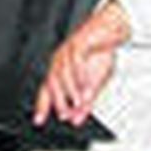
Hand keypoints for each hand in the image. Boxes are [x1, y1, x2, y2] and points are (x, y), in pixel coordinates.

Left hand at [33, 3, 128, 126]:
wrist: (111, 29)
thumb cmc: (100, 53)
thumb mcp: (95, 82)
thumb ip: (86, 102)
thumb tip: (77, 120)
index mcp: (60, 70)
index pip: (47, 90)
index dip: (42, 106)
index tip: (39, 121)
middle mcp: (59, 61)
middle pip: (52, 83)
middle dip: (58, 101)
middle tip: (65, 114)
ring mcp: (66, 51)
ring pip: (63, 73)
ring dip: (71, 91)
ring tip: (79, 103)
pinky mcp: (78, 43)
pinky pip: (76, 61)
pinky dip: (81, 75)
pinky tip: (86, 86)